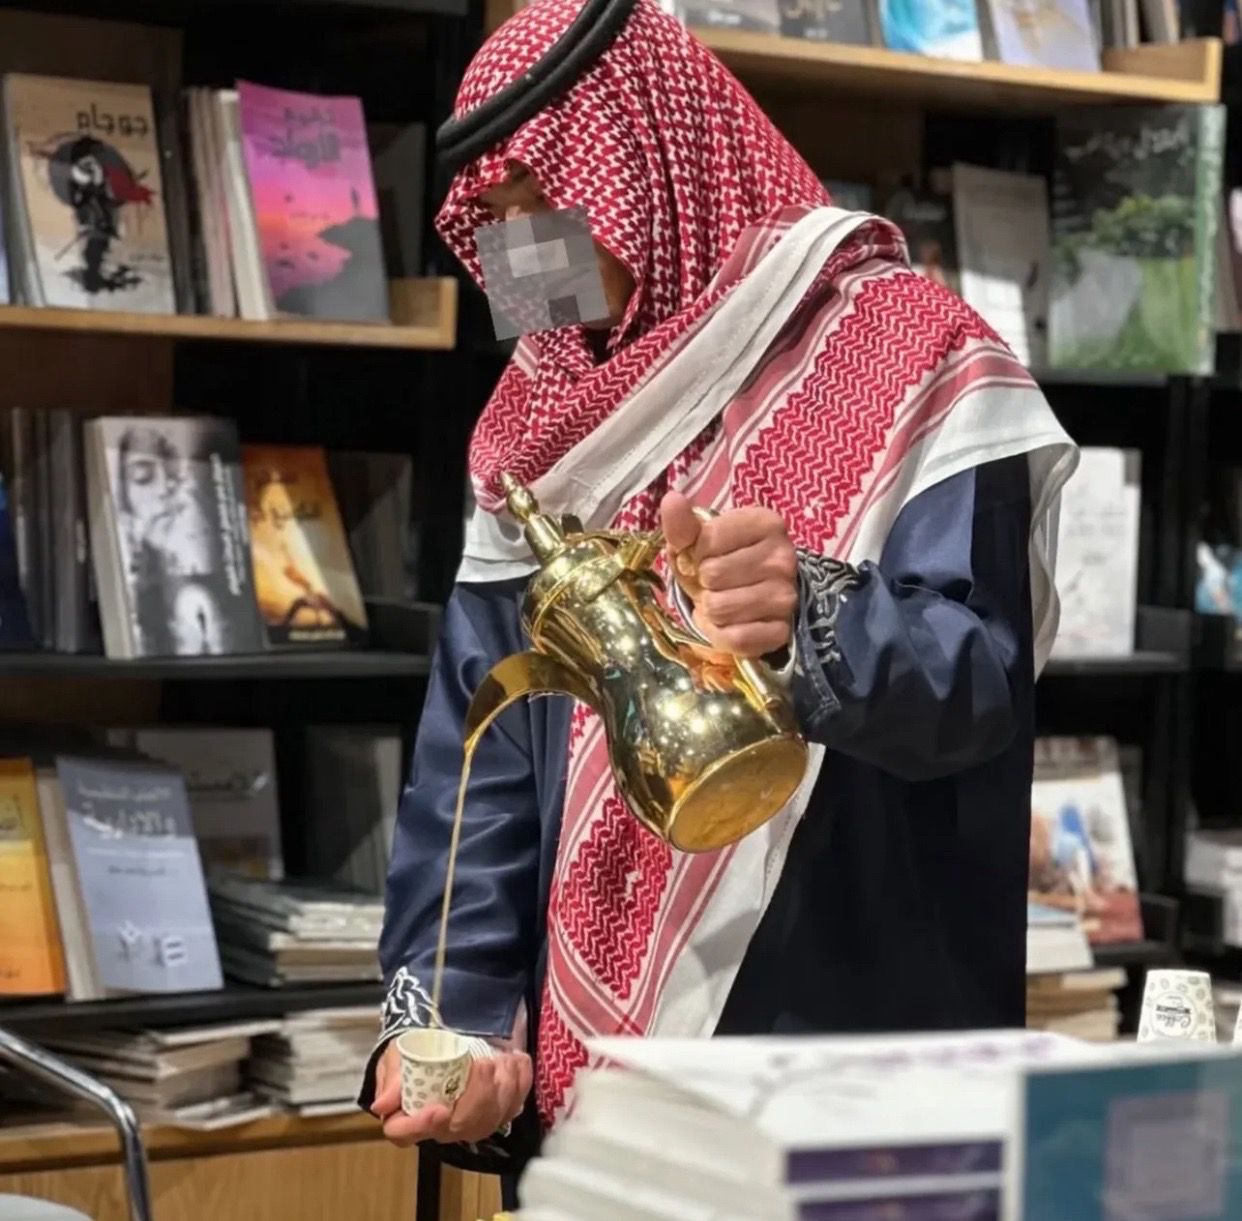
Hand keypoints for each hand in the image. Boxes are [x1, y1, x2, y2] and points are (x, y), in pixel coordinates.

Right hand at [370, 1038, 532, 1146]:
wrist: (446, 1032)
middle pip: (461, 1126)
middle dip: (478, 1095)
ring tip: (502, 1058)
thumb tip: (383, 1105)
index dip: (423, 1126)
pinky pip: (515, 1103)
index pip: (407, 1134)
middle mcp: (443, 1124)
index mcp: (410, 1114)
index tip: (439, 1109)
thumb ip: (393, 1077)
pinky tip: (517, 1060)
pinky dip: (521, 1080)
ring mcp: (473, 1119)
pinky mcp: (498, 1109)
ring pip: (492, 1119)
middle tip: (484, 1063)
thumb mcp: (399, 1053)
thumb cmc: (419, 1047)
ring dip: (503, 1086)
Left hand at [661, 491, 797, 657]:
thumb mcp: (697, 539)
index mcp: (767, 523)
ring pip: (720, 608)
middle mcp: (784, 557)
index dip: (697, 552)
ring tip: (722, 601)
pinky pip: (736, 638)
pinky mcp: (782, 630)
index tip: (707, 556)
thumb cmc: (718, 561)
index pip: (709, 538)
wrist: (745, 596)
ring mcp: (787, 596)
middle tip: (715, 583)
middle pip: (713, 574)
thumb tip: (672, 498)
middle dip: (704, 583)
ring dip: (711, 610)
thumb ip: (683, 523)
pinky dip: (723, 635)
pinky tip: (731, 623)